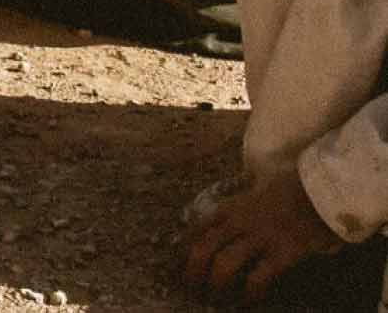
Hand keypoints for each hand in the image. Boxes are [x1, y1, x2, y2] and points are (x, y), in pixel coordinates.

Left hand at [184, 169, 342, 303]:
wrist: (319, 190)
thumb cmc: (285, 191)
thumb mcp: (248, 194)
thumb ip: (233, 210)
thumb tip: (213, 228)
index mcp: (227, 208)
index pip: (194, 232)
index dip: (180, 253)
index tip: (174, 268)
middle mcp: (238, 221)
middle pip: (202, 249)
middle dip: (192, 273)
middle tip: (190, 289)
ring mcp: (260, 237)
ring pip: (224, 264)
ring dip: (216, 284)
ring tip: (214, 298)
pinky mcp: (283, 252)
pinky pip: (258, 277)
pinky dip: (249, 293)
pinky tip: (247, 301)